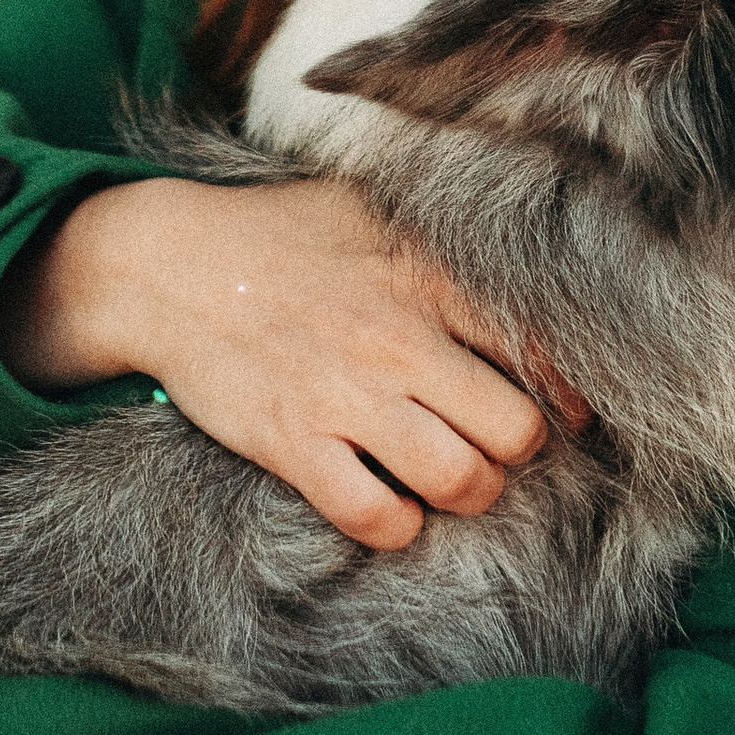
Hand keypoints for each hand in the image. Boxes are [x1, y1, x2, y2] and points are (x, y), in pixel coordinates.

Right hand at [0, 177, 584, 550]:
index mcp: (427, 276)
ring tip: (447, 478)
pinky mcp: (291, 442)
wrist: (166, 263)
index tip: (566, 411)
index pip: (542, 349)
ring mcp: (345, 394)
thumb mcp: (370, 208)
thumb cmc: (278, 234)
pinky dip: (396, 525)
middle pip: (517, 432)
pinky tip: (387, 502)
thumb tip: (519, 266)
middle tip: (490, 446)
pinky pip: (375, 516)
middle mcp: (398, 338)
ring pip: (460, 480)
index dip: (567, 393)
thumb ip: (443, 240)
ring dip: (466, 493)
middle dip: (515, 452)